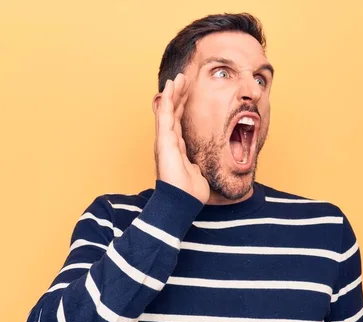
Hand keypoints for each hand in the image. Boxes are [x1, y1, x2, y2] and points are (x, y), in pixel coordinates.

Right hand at [154, 73, 209, 203]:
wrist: (182, 201)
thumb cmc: (189, 192)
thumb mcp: (197, 171)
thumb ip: (195, 163)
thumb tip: (198, 163)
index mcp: (176, 147)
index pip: (179, 121)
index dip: (182, 106)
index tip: (188, 92)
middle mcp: (168, 142)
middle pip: (172, 112)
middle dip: (178, 95)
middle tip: (184, 78)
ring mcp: (165, 140)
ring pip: (167, 110)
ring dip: (173, 93)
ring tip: (178, 78)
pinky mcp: (164, 140)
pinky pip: (164, 116)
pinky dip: (167, 101)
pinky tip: (170, 88)